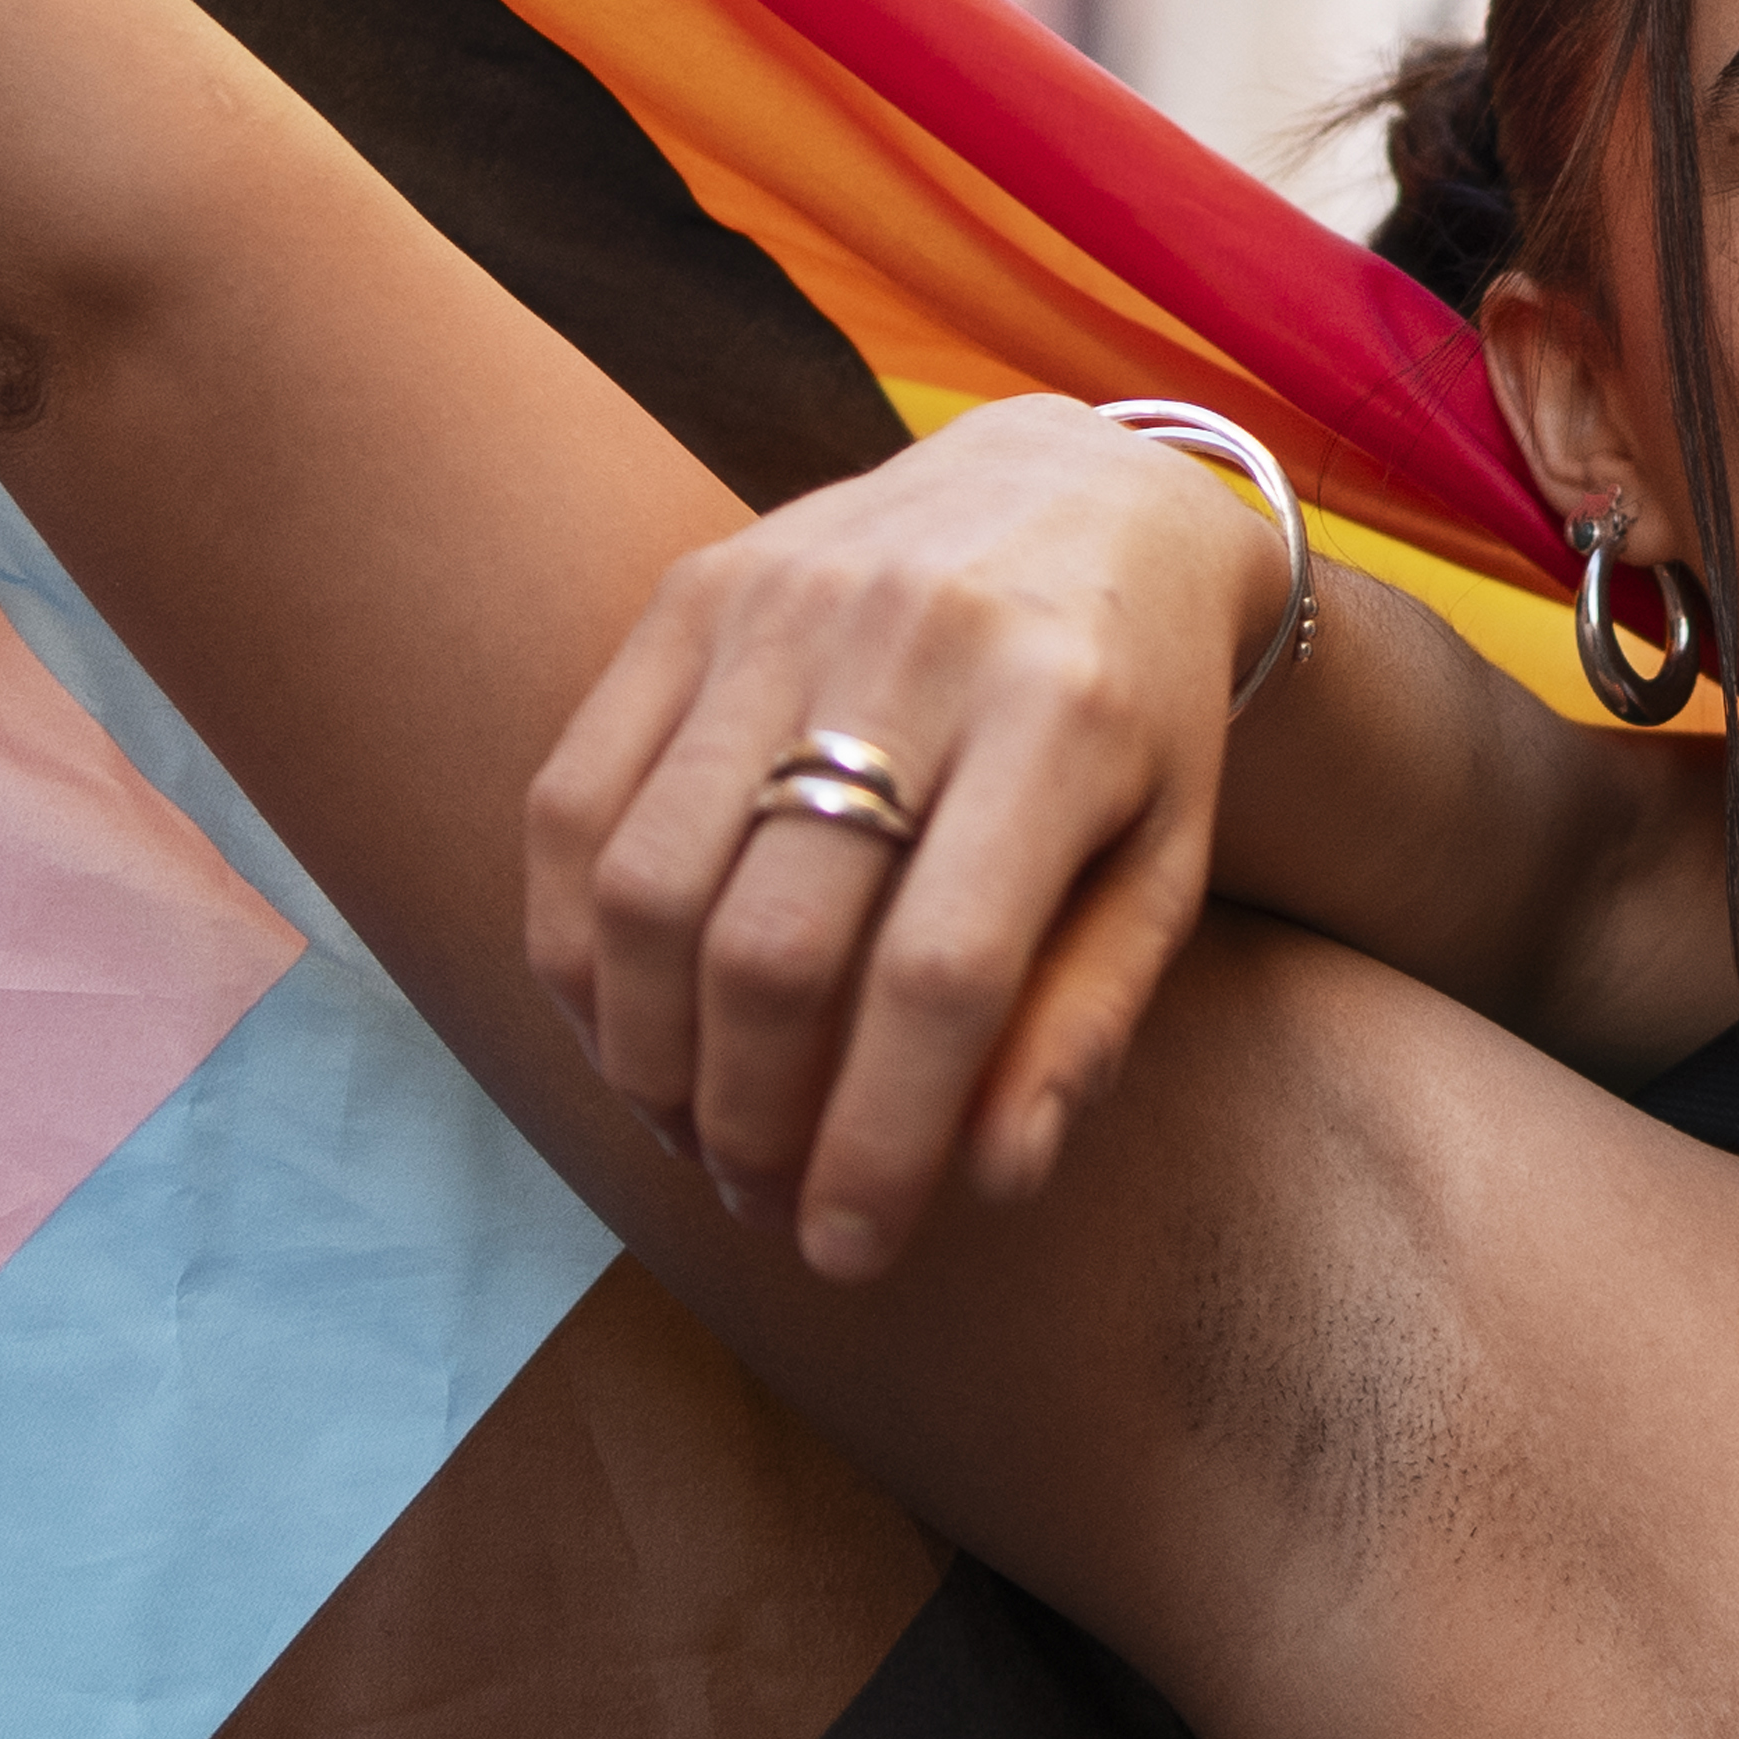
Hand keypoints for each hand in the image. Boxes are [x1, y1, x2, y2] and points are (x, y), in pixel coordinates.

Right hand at [523, 402, 1294, 1275]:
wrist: (1087, 489)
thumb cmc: (1137, 715)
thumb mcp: (1166, 860)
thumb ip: (1084, 1018)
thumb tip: (990, 1179)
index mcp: (1063, 717)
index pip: (940, 976)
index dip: (878, 1139)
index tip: (850, 1250)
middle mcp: (914, 645)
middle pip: (774, 943)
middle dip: (750, 1116)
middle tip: (764, 1198)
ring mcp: (783, 604)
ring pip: (646, 882)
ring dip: (648, 1052)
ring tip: (691, 1129)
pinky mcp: (689, 591)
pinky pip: (574, 799)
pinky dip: (572, 944)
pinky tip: (621, 1024)